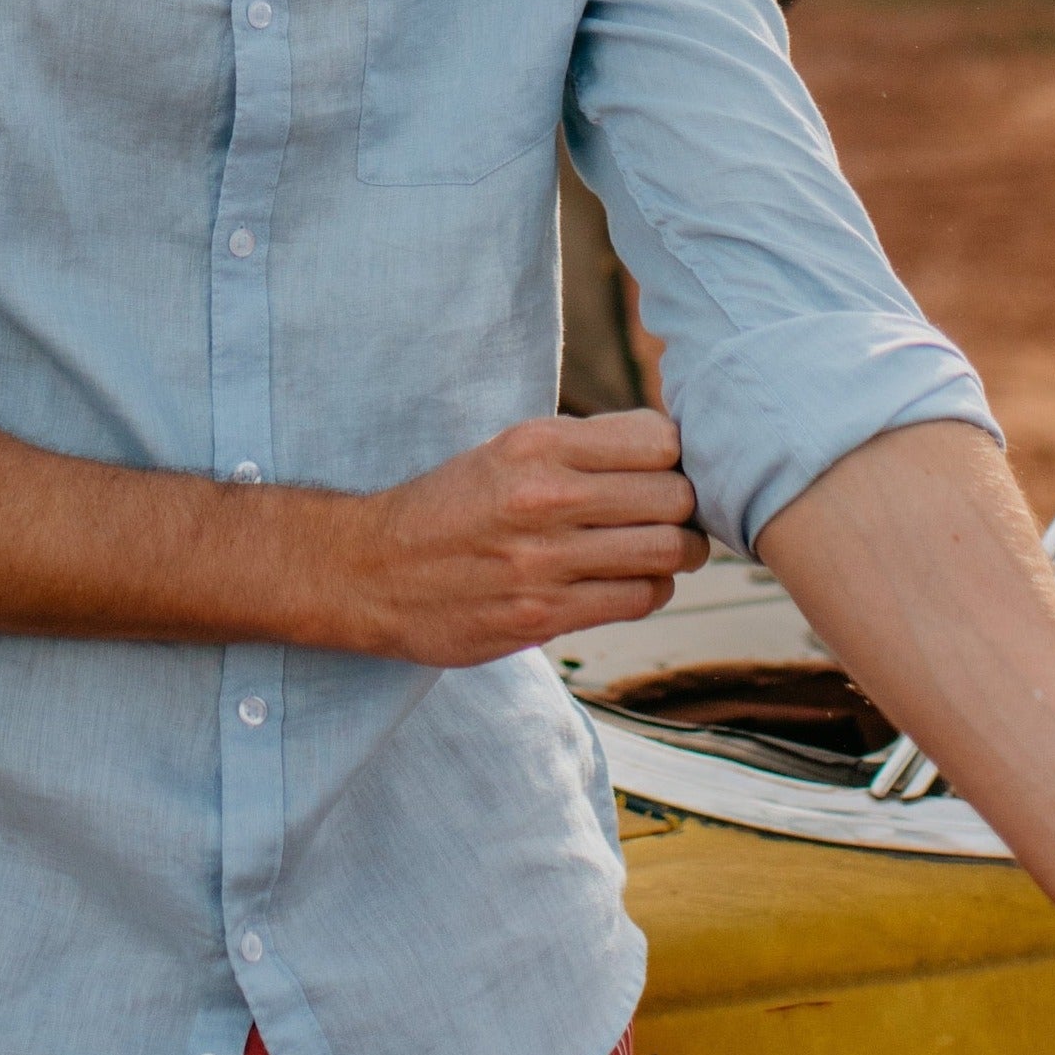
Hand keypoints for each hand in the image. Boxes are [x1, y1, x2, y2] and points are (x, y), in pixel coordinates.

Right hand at [336, 410, 708, 666]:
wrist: (370, 572)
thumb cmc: (450, 507)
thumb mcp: (506, 451)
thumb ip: (580, 449)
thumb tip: (671, 450)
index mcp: (536, 444)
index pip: (659, 440)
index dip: (672, 456)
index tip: (662, 470)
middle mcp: (544, 497)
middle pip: (673, 496)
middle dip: (684, 507)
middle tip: (671, 516)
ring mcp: (544, 560)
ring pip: (667, 552)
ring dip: (677, 554)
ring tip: (660, 551)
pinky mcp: (543, 614)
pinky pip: (638, 599)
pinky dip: (648, 590)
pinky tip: (628, 583)